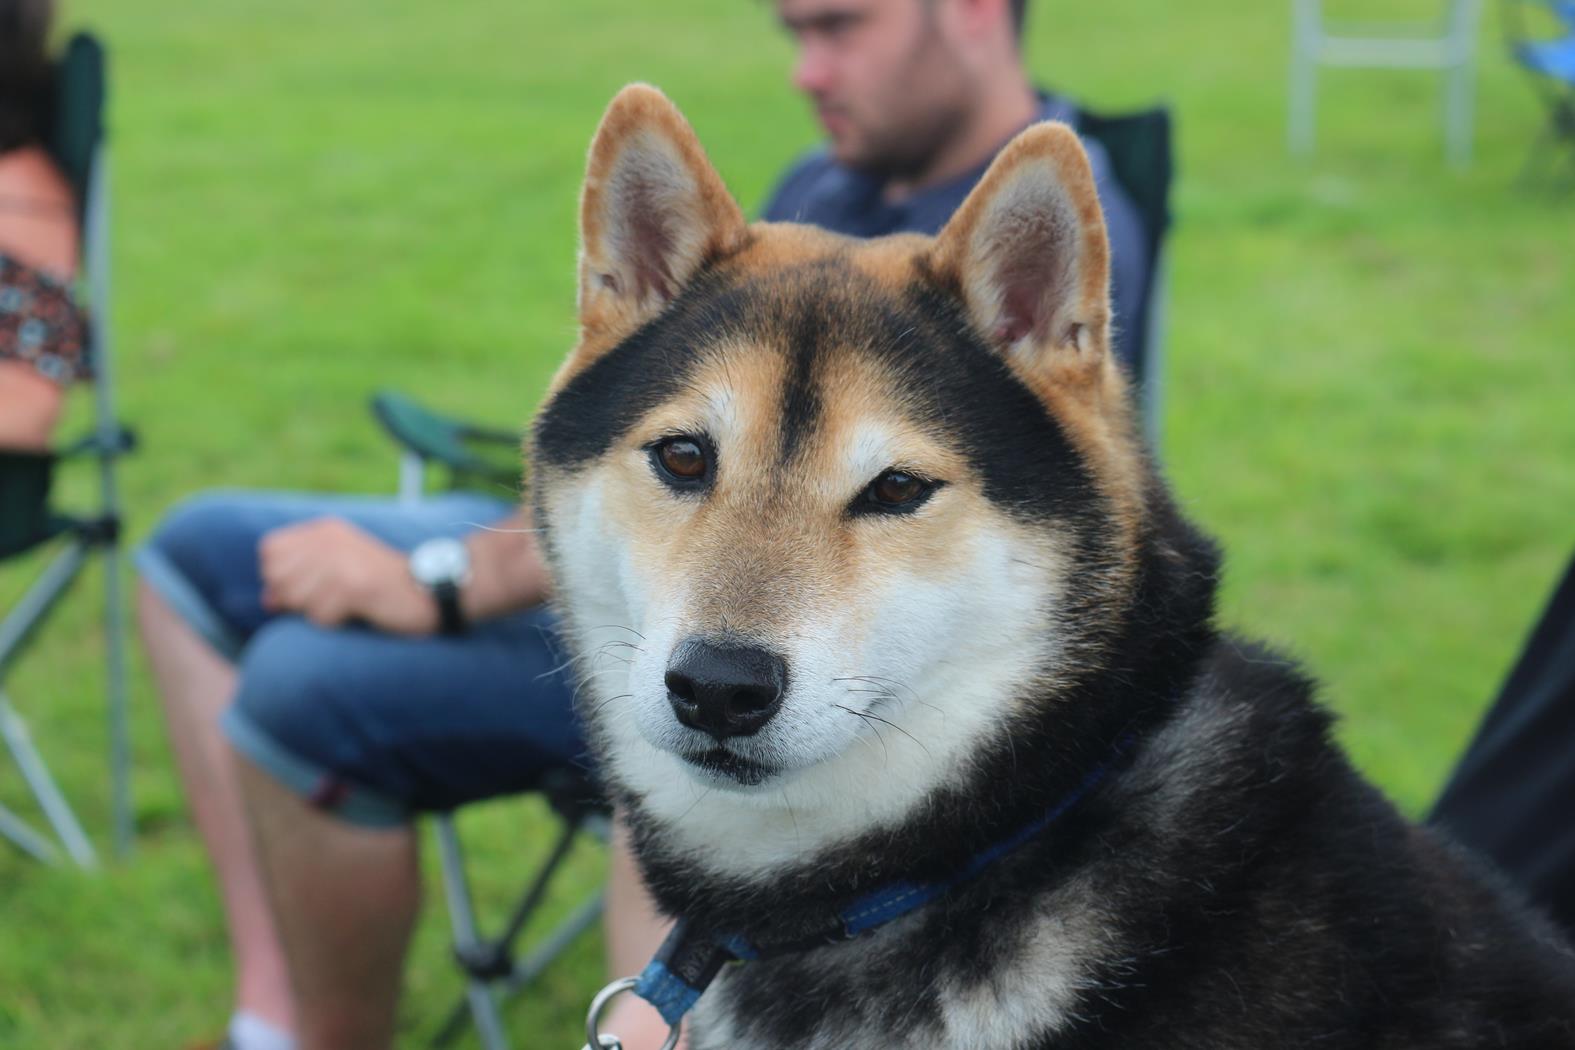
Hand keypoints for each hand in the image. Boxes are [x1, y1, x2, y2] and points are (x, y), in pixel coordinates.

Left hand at [259, 517, 440, 634]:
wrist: (429, 592)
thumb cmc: (382, 588)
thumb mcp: (338, 574)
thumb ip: (299, 581)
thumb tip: (268, 601)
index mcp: (325, 530)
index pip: (270, 550)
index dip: (280, 575)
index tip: (310, 586)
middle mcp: (330, 540)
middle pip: (277, 577)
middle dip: (295, 598)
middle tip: (331, 599)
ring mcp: (341, 561)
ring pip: (295, 599)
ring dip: (318, 612)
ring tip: (349, 605)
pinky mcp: (354, 586)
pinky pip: (319, 617)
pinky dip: (336, 622)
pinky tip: (359, 612)